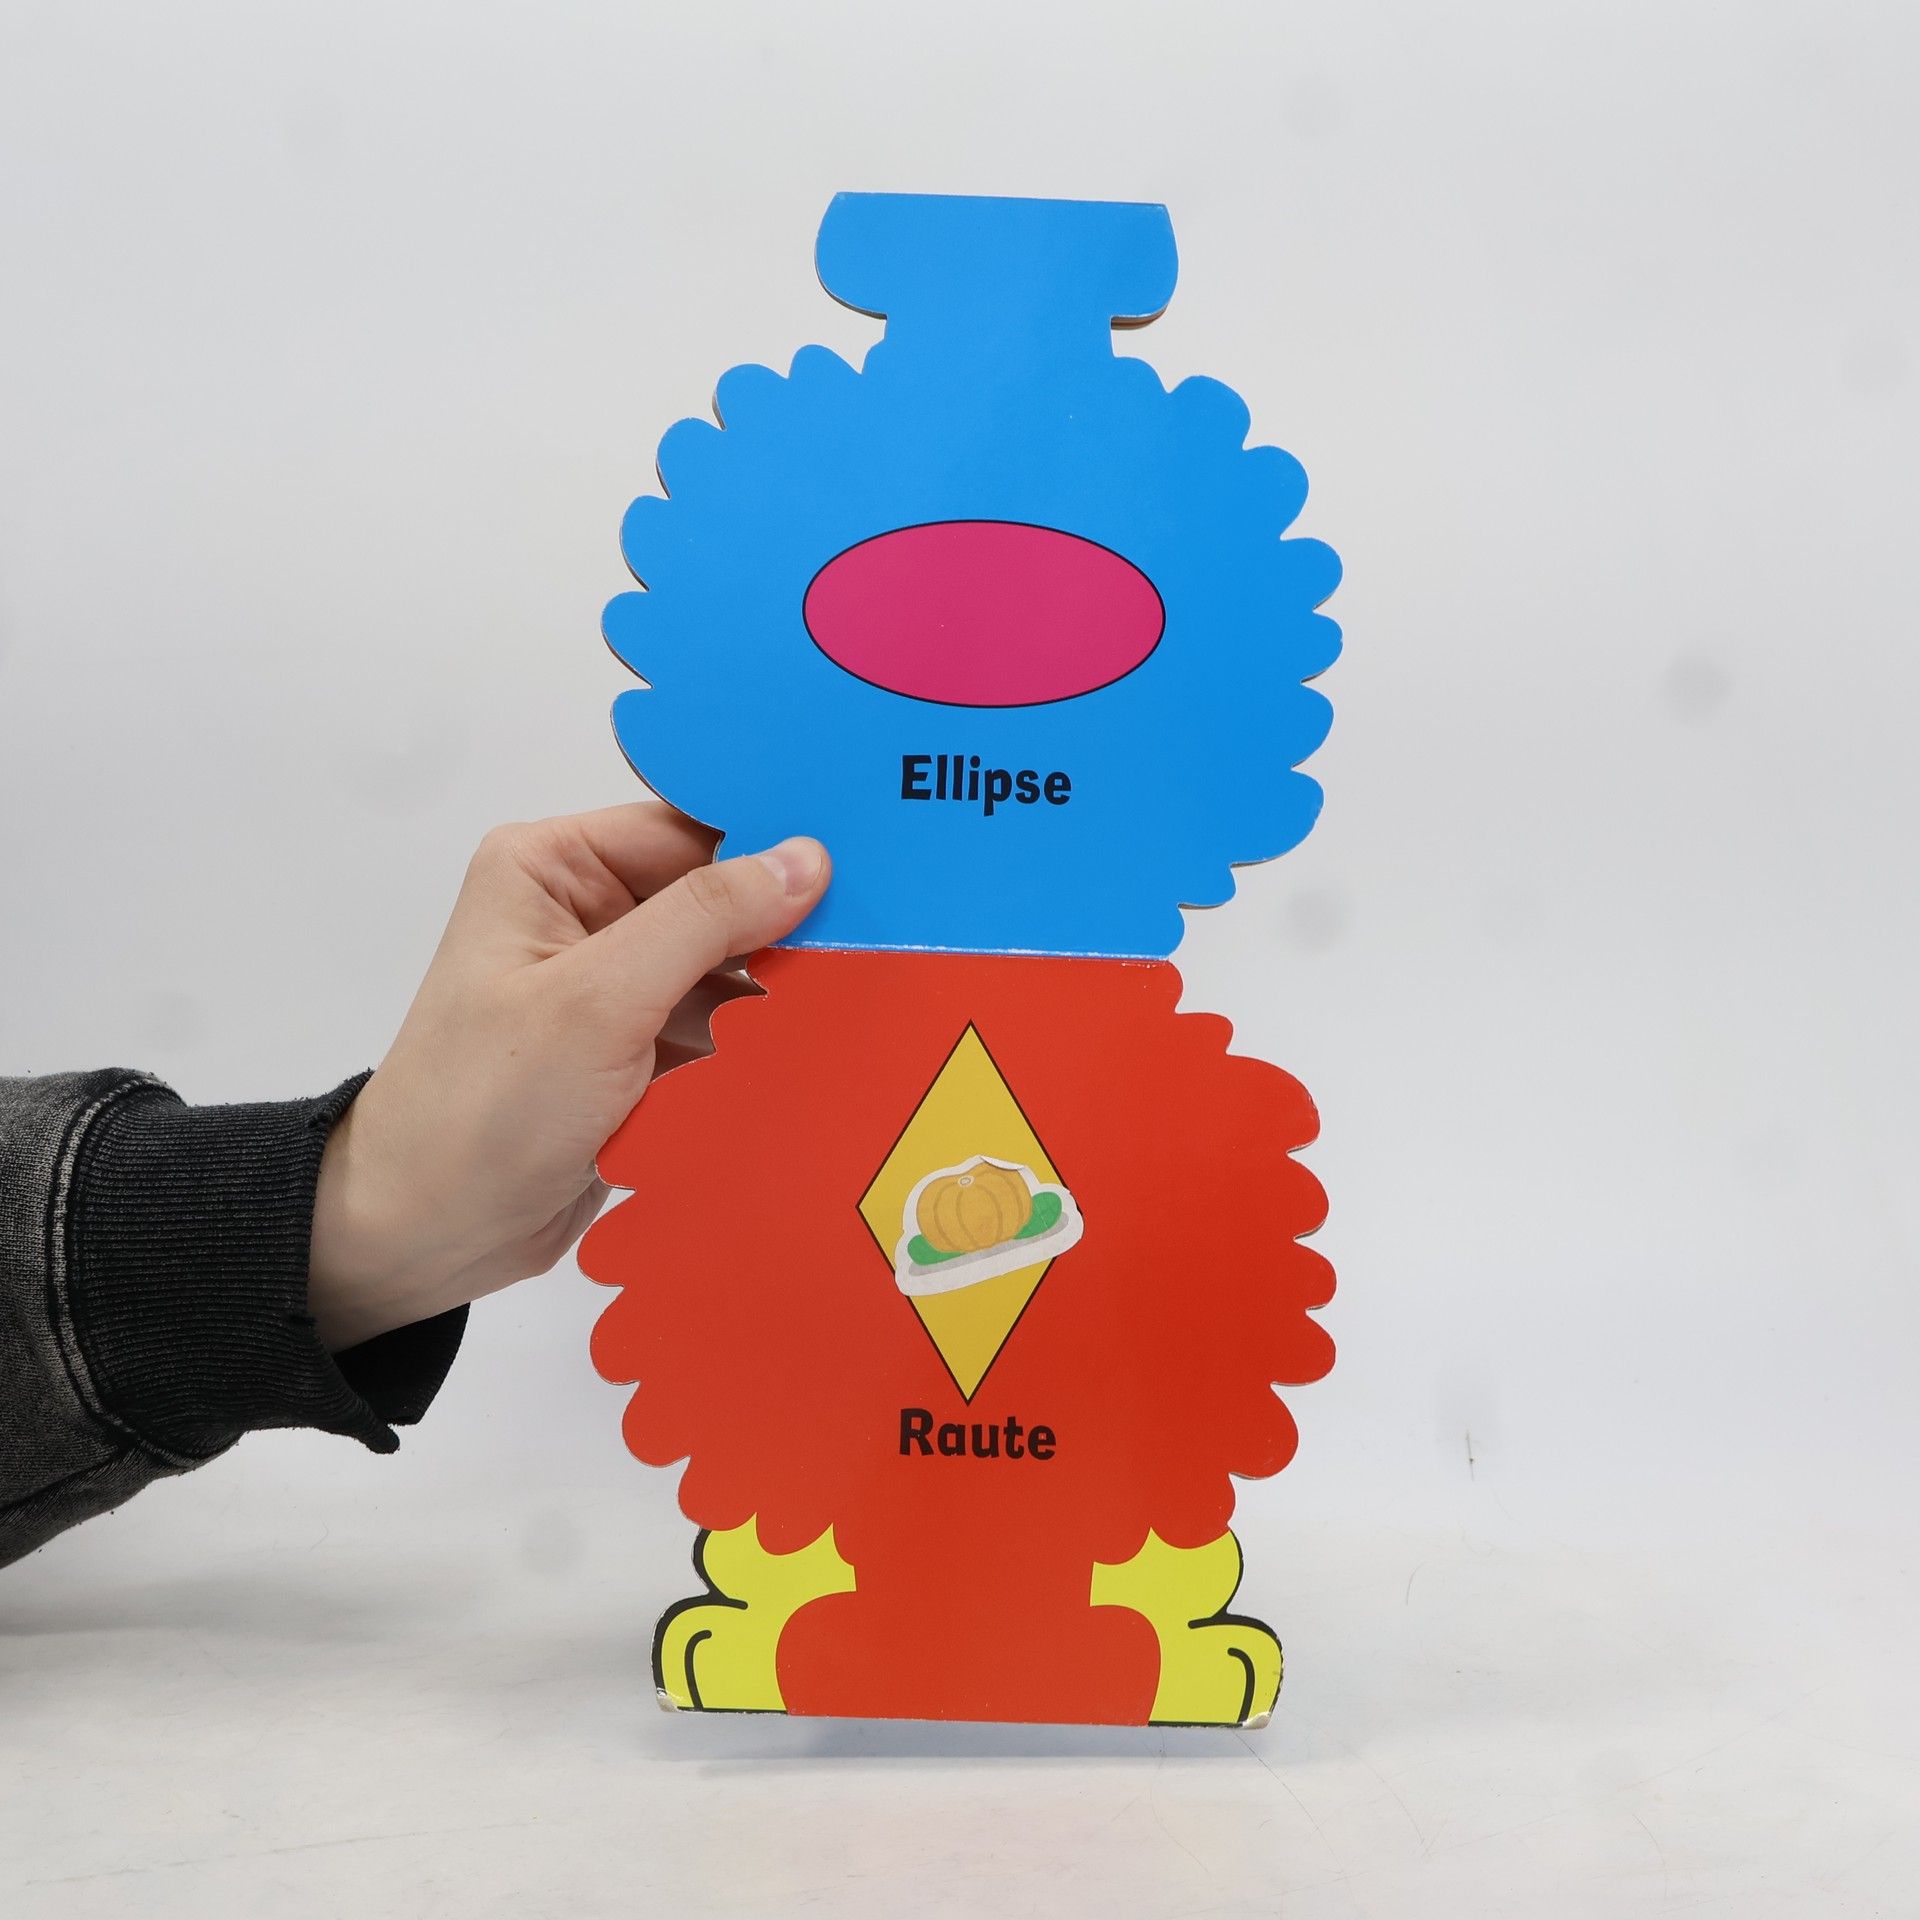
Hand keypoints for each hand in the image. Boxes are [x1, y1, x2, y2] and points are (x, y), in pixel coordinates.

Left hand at [307, 806, 828, 1350]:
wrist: (428, 1235)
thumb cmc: (485, 1107)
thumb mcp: (600, 1001)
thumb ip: (707, 920)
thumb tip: (808, 858)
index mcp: (552, 867)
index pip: (687, 829)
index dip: (770, 843)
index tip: (863, 860)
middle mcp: (582, 912)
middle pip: (715, 896)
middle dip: (786, 923)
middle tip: (879, 940)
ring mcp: (611, 987)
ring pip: (726, 965)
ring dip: (780, 988)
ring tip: (859, 997)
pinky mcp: (634, 1051)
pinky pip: (718, 1025)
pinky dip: (760, 1039)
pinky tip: (819, 1047)